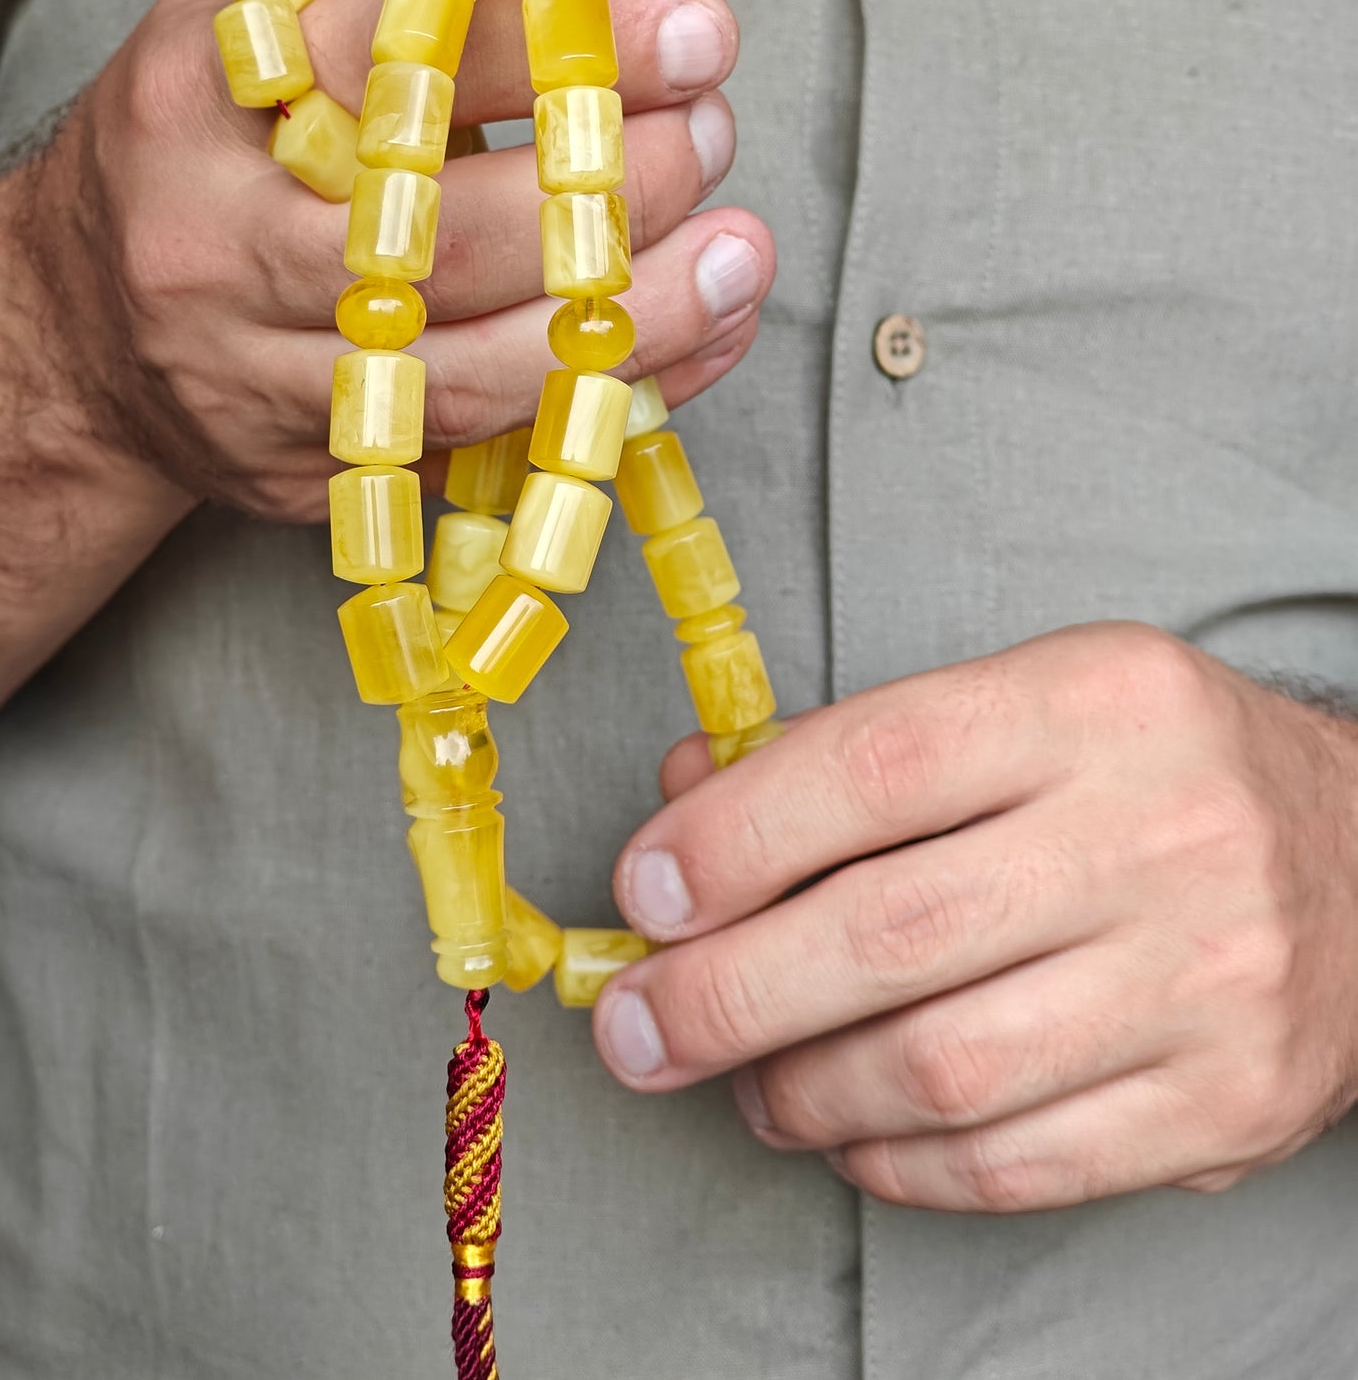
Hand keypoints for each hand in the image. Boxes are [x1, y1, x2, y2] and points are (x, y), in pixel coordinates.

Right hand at [25, 0, 772, 518]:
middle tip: (714, 137)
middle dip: (614, 190)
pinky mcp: (303, 475)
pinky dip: (606, 401)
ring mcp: (255, 381)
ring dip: (635, 319)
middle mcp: (217, 246)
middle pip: (446, 235)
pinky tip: (695, 348)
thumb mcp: (260, 36)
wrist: (72, 338)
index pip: (404, 56)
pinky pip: (482, 450)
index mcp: (206, 100)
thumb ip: (408, 1)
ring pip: (472, 372)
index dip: (566, 44)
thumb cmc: (200, 158)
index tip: (697, 32)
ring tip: (741, 257)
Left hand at [594, 623, 1357, 1211]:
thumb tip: (683, 801)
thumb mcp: (1023, 703)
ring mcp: (1206, 979)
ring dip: (799, 1088)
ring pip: (943, 1068)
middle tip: (640, 1025)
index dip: (733, 836)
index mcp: (1095, 703)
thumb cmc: (1152, 774)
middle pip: (891, 933)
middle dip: (727, 992)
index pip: (875, 765)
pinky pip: (1016, 1164)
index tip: (645, 888)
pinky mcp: (1226, 1103)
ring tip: (745, 1078)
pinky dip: (896, 1160)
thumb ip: (852, 749)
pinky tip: (847, 1127)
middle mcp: (1160, 834)